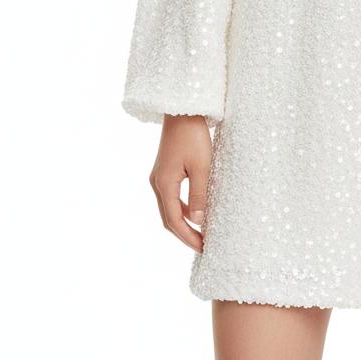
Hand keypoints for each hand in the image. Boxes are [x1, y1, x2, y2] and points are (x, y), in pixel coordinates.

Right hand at [149, 114, 212, 253]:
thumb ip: (199, 194)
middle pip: (168, 218)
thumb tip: (199, 221)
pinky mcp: (164, 170)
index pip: (174, 220)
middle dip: (184, 234)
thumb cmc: (193, 136)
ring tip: (200, 233)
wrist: (182, 111)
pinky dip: (182, 208)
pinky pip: (171, 197)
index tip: (203, 248)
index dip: (188, 237)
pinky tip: (195, 211)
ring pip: (168, 208)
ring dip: (182, 222)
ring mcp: (159, 177)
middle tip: (202, 246)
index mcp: (165, 184)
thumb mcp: (201, 166)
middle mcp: (157, 183)